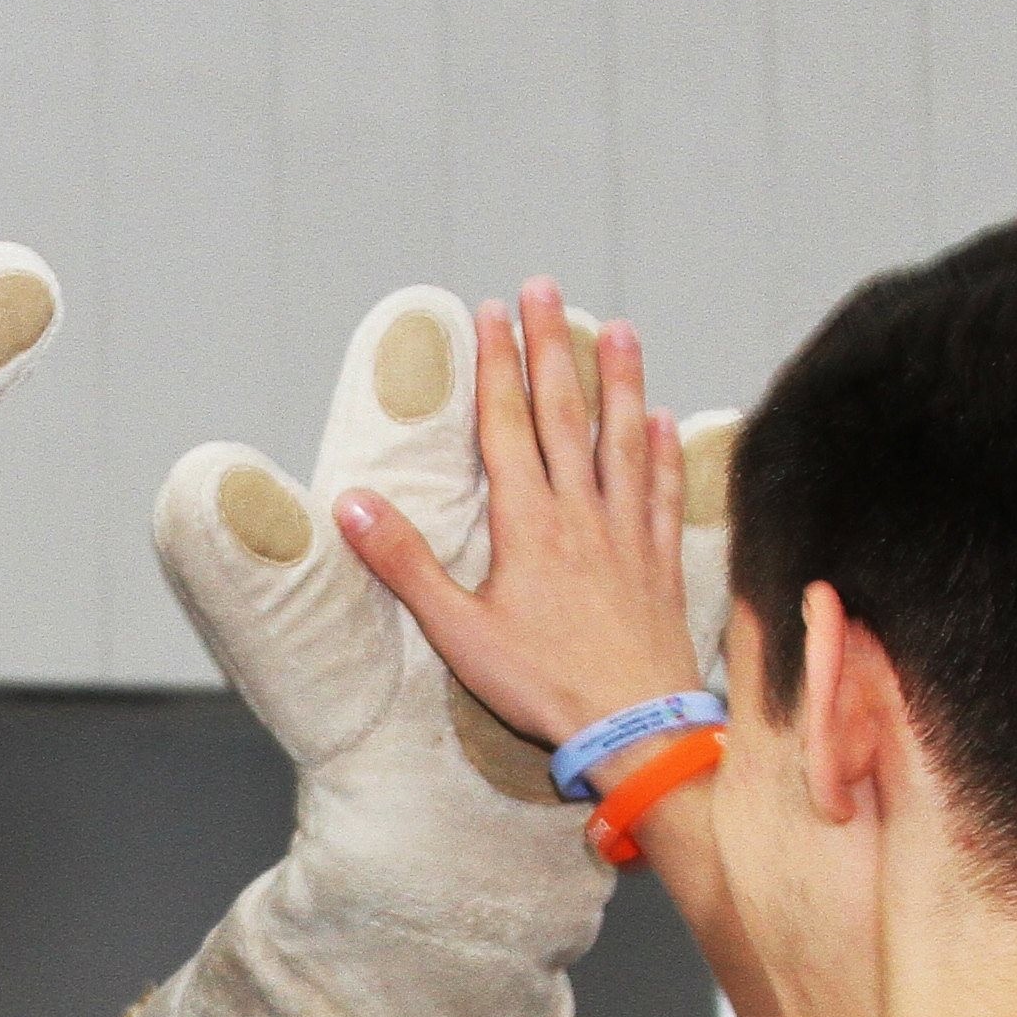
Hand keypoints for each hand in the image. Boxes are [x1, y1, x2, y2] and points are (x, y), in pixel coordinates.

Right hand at [336, 282, 706, 768]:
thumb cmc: (543, 686)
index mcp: (527, 524)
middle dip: (552, 347)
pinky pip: (663, 493)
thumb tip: (352, 505)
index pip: (506, 425)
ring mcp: (628, 535)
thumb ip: (406, 564)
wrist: (638, 728)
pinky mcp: (661, 563)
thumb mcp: (458, 632)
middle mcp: (581, 514)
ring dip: (621, 380)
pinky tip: (664, 423)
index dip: (496, 365)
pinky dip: (663, 453)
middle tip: (546, 289)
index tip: (491, 312)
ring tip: (619, 329)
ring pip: (624, 440)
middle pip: (565, 413)